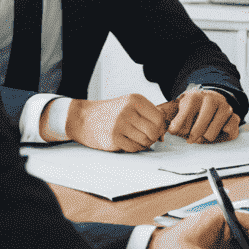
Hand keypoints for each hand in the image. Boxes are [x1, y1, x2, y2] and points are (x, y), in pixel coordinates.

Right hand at [64, 94, 179, 152]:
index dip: (161, 127)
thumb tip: (164, 130)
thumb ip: (147, 114)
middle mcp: (128, 110)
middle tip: (149, 138)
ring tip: (138, 140)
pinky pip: (134, 148)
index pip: (159, 118)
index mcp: (135, 100)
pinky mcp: (113, 138)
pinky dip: (135, 148)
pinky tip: (130, 143)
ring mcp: (120, 125)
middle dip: (153, 137)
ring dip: (145, 144)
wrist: (84, 119)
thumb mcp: (129, 105)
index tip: (156, 130)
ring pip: (145, 141)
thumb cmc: (111, 113)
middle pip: (153, 131)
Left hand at [166, 88, 241, 142]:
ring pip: (211, 134)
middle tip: (190, 135)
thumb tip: (157, 133)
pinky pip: (228, 133)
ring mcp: (225, 108)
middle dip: (191, 136)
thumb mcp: (175, 107)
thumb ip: (163, 116)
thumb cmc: (191, 107)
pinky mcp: (235, 117)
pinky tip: (215, 132)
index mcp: (194, 97)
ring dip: (205, 138)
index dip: (177, 130)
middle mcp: (212, 100)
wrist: (211, 98)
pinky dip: (221, 137)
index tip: (175, 130)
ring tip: (202, 132)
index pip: (181, 123)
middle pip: (197, 131)